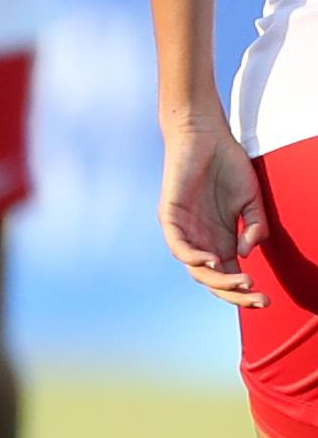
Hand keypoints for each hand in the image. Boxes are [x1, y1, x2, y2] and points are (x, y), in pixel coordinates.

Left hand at [160, 118, 265, 306]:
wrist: (205, 136)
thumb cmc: (228, 167)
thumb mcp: (251, 201)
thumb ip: (255, 227)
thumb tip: (246, 253)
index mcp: (220, 239)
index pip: (228, 275)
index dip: (244, 292)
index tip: (266, 300)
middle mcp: (201, 240)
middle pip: (212, 279)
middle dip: (235, 294)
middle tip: (258, 299)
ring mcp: (184, 230)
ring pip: (196, 268)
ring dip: (218, 279)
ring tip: (242, 283)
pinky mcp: (170, 216)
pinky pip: (179, 246)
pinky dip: (195, 257)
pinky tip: (213, 261)